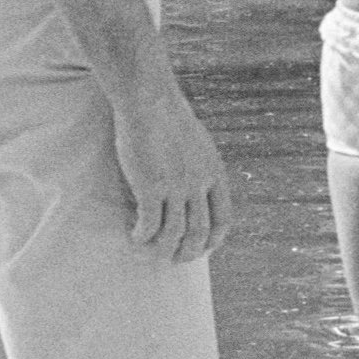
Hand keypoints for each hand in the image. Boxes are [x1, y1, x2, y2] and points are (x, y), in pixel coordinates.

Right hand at [111, 82, 233, 262]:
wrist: (149, 99)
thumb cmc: (167, 115)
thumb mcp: (198, 143)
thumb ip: (201, 166)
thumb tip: (196, 185)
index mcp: (215, 173)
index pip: (223, 219)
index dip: (214, 240)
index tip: (203, 248)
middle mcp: (199, 184)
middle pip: (200, 233)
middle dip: (188, 252)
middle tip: (175, 259)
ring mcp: (176, 187)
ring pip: (174, 235)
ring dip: (163, 250)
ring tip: (151, 251)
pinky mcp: (150, 187)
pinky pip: (148, 225)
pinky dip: (141, 236)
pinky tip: (134, 236)